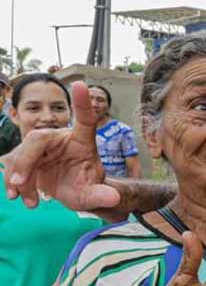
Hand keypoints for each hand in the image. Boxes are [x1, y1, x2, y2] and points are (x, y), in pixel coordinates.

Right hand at [3, 81, 120, 211]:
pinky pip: (12, 163)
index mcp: (82, 141)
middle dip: (26, 161)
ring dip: (17, 175)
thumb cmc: (86, 187)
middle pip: (39, 138)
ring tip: (27, 200)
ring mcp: (41, 147)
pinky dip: (11, 180)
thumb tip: (114, 199)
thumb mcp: (93, 194)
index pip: (85, 119)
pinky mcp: (26, 157)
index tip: (81, 84)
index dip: (83, 103)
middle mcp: (60, 139)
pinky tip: (15, 196)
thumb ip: (101, 196)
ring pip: (21, 152)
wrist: (72, 192)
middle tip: (20, 182)